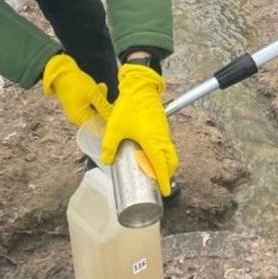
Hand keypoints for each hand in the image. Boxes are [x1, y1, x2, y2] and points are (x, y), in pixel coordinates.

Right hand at [42, 53, 112, 125]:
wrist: (62, 72)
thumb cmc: (76, 83)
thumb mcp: (94, 94)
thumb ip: (104, 108)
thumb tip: (113, 120)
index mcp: (80, 118)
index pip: (98, 127)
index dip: (109, 121)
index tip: (118, 113)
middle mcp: (78, 118)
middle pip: (98, 118)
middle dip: (106, 106)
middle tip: (110, 96)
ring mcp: (78, 111)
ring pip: (96, 109)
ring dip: (102, 99)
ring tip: (102, 87)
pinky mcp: (79, 104)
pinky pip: (91, 103)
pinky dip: (96, 97)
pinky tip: (99, 87)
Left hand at [100, 64, 177, 195]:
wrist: (140, 87)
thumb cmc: (129, 106)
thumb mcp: (115, 128)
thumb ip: (109, 146)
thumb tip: (106, 160)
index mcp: (152, 141)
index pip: (162, 166)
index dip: (164, 180)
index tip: (164, 191)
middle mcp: (162, 137)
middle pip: (171, 161)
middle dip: (167, 173)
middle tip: (158, 183)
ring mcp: (163, 131)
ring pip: (169, 152)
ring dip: (165, 163)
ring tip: (153, 171)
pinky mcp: (162, 126)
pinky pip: (166, 144)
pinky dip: (162, 153)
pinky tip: (149, 154)